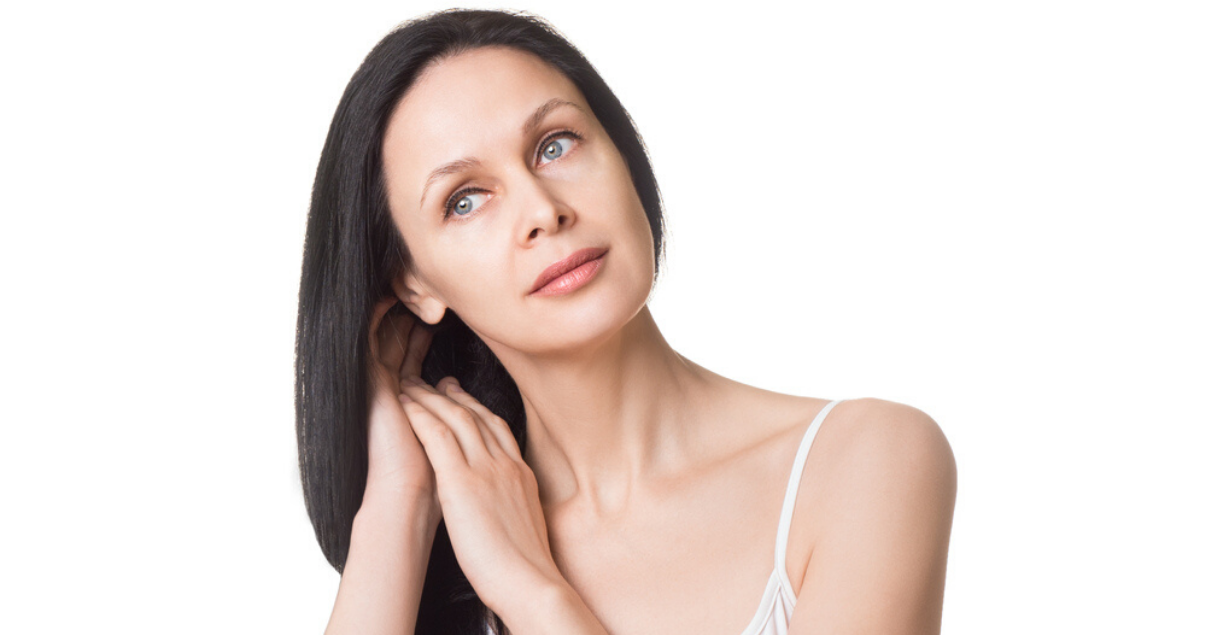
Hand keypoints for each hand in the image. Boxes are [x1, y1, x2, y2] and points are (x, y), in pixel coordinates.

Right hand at [365, 297, 438, 515]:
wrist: (410, 496)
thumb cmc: (435, 479)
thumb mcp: (451, 434)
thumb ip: (451, 407)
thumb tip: (451, 380)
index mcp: (409, 406)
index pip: (413, 362)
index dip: (423, 339)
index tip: (438, 316)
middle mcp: (391, 395)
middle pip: (397, 346)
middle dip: (409, 319)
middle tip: (421, 291)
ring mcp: (378, 389)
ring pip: (384, 339)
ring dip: (395, 312)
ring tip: (405, 285)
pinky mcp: (370, 384)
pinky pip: (368, 342)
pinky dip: (376, 318)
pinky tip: (387, 296)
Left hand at [398, 375, 560, 613]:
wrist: (530, 581)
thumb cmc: (527, 566)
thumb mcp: (528, 524)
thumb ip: (516, 505)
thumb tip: (507, 509)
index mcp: (523, 475)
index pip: (499, 429)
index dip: (478, 408)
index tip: (464, 397)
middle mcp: (506, 465)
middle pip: (477, 416)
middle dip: (454, 395)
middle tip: (436, 381)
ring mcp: (486, 470)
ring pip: (456, 418)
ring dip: (431, 397)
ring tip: (411, 385)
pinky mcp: (462, 482)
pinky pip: (438, 436)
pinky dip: (420, 416)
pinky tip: (405, 405)